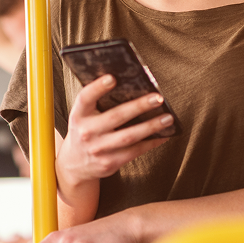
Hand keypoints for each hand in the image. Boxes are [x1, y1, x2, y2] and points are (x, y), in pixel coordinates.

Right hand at [56, 75, 171, 189]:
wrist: (75, 165)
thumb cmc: (85, 131)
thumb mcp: (83, 115)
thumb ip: (98, 102)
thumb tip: (129, 83)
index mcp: (79, 115)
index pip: (85, 98)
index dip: (98, 87)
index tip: (113, 77)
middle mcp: (86, 132)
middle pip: (116, 116)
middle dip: (139, 106)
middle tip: (158, 98)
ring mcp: (98, 149)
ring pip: (129, 136)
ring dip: (151, 126)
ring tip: (168, 118)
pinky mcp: (109, 163)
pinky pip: (134, 152)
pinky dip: (151, 143)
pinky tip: (163, 135)